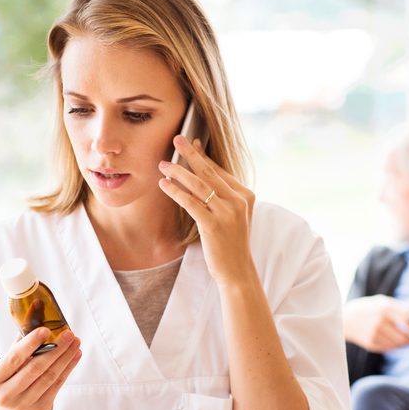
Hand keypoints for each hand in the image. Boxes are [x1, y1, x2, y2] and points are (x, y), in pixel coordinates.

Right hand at [0, 327, 80, 409]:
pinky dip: (68, 368)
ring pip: (49, 376)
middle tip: (68, 334)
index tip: (45, 330)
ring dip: (65, 356)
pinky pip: (57, 384)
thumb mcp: (9, 365)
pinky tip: (75, 355)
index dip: (30, 343)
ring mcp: (23, 405)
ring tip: (75, 342)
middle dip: (55, 348)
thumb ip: (19, 344)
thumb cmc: (12, 382)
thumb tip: (34, 318)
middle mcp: (5, 395)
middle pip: (35, 368)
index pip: (13, 358)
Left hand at [158, 135, 255, 287]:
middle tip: (176, 139)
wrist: (237, 271)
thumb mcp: (233, 216)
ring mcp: (227, 212)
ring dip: (178, 171)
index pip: (219, 171)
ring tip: (163, 164)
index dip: (203, 156)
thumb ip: (223, 196)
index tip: (190, 143)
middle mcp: (238, 201)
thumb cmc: (231, 244)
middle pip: (209, 172)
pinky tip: (164, 185)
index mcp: (245, 195)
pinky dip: (175, 191)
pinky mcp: (213, 224)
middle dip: (191, 154)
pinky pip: (191, 203)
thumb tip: (203, 174)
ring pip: (198, 185)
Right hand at [344, 294, 408, 352]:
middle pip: (405, 336)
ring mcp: (374, 333)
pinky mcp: (370, 343)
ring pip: (398, 344)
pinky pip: (389, 348)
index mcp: (384, 307)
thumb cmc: (367, 308)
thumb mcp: (381, 301)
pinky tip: (392, 342)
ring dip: (404, 344)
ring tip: (405, 340)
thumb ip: (399, 305)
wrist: (344, 319)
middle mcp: (380, 320)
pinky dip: (393, 346)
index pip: (408, 319)